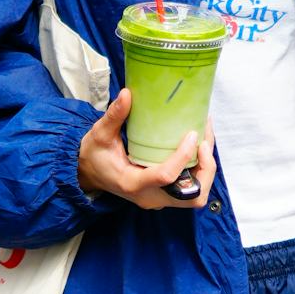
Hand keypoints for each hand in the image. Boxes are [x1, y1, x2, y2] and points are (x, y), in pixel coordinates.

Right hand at [77, 87, 216, 210]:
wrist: (89, 174)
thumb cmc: (95, 155)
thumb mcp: (100, 134)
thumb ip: (114, 115)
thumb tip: (127, 94)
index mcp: (133, 184)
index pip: (166, 176)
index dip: (183, 156)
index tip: (192, 134)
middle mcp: (150, 197)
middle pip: (191, 196)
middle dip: (205, 169)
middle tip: (204, 140)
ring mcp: (159, 199)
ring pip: (196, 195)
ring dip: (206, 170)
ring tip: (205, 140)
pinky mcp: (164, 195)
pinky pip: (191, 188)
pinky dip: (200, 170)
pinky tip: (198, 146)